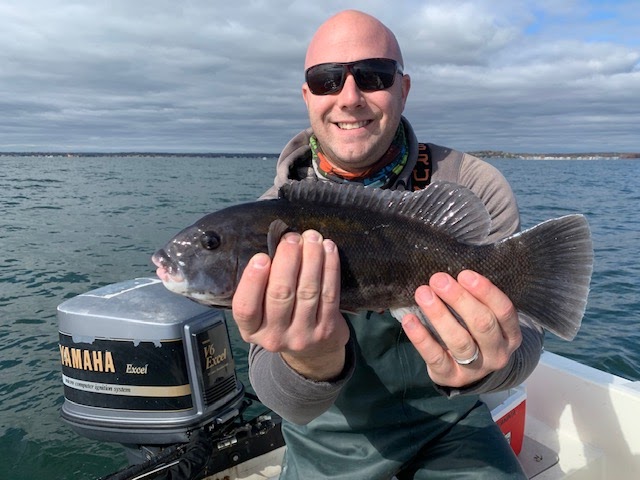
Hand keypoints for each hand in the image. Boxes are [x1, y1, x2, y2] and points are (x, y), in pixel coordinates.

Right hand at [231, 230, 349, 380]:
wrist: (313, 352)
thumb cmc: (280, 319)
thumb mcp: (261, 312)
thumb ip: (261, 287)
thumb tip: (276, 247)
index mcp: (251, 330)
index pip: (246, 307)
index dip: (252, 281)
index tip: (262, 256)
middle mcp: (274, 336)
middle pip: (280, 294)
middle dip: (287, 260)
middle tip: (292, 238)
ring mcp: (303, 335)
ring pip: (307, 291)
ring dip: (311, 259)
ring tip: (312, 237)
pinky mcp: (327, 329)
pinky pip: (329, 293)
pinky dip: (330, 267)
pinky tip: (328, 249)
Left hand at [401, 270, 521, 387]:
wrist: (471, 374)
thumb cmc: (475, 334)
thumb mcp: (485, 317)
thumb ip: (474, 300)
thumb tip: (449, 276)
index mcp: (510, 334)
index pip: (504, 310)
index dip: (485, 291)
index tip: (464, 274)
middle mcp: (498, 353)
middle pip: (482, 324)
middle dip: (459, 299)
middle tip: (438, 280)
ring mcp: (476, 369)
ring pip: (460, 341)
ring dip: (439, 314)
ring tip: (423, 294)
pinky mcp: (450, 377)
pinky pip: (436, 357)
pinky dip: (421, 337)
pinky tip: (409, 320)